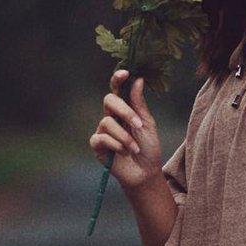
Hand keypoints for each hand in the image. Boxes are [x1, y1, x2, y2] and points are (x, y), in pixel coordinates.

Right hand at [89, 69, 161, 191]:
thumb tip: (138, 80)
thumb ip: (139, 104)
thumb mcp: (147, 124)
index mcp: (124, 109)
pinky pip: (101, 138)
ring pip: (107, 122)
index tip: (126, 73)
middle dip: (125, 111)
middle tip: (138, 125)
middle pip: (109, 101)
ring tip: (134, 148)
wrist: (145, 172)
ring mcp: (102, 130)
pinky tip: (124, 153)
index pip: (117, 90)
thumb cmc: (148, 147)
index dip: (118, 79)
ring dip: (124, 136)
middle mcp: (111, 116)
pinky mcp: (97, 145)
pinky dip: (116, 145)